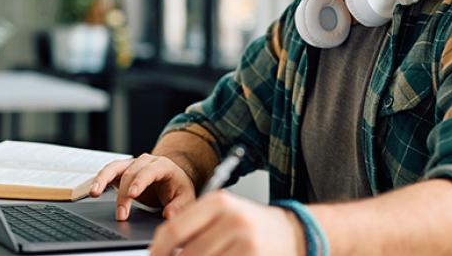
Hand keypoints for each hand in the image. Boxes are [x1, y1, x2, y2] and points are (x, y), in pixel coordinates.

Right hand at [90, 153, 196, 220]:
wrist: (171, 179)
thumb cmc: (178, 188)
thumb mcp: (186, 197)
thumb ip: (179, 206)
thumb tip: (169, 215)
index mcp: (163, 165)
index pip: (149, 171)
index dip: (139, 181)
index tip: (132, 194)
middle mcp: (145, 161)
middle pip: (130, 173)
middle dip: (123, 195)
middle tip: (121, 214)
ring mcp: (132, 164)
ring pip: (115, 167)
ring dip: (103, 180)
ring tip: (95, 192)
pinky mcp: (122, 170)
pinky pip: (108, 172)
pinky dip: (100, 180)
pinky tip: (94, 190)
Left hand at [149, 191, 305, 255]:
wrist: (293, 233)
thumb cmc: (251, 224)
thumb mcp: (223, 213)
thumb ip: (194, 225)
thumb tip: (162, 247)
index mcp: (218, 202)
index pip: (174, 229)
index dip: (159, 249)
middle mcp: (232, 219)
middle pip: (186, 253)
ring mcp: (245, 241)